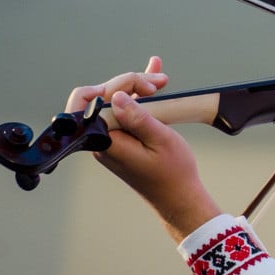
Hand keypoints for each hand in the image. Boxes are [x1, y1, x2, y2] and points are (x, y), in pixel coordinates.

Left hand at [66, 57, 221, 242]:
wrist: (178, 196)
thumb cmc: (173, 172)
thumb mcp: (161, 140)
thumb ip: (137, 117)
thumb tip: (115, 96)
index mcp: (106, 141)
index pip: (95, 100)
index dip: (119, 85)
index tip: (148, 89)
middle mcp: (101, 140)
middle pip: (104, 97)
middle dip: (131, 83)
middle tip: (160, 82)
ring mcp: (109, 140)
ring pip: (114, 103)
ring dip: (136, 87)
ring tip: (160, 78)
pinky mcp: (120, 140)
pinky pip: (123, 114)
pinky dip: (137, 99)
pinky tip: (152, 88)